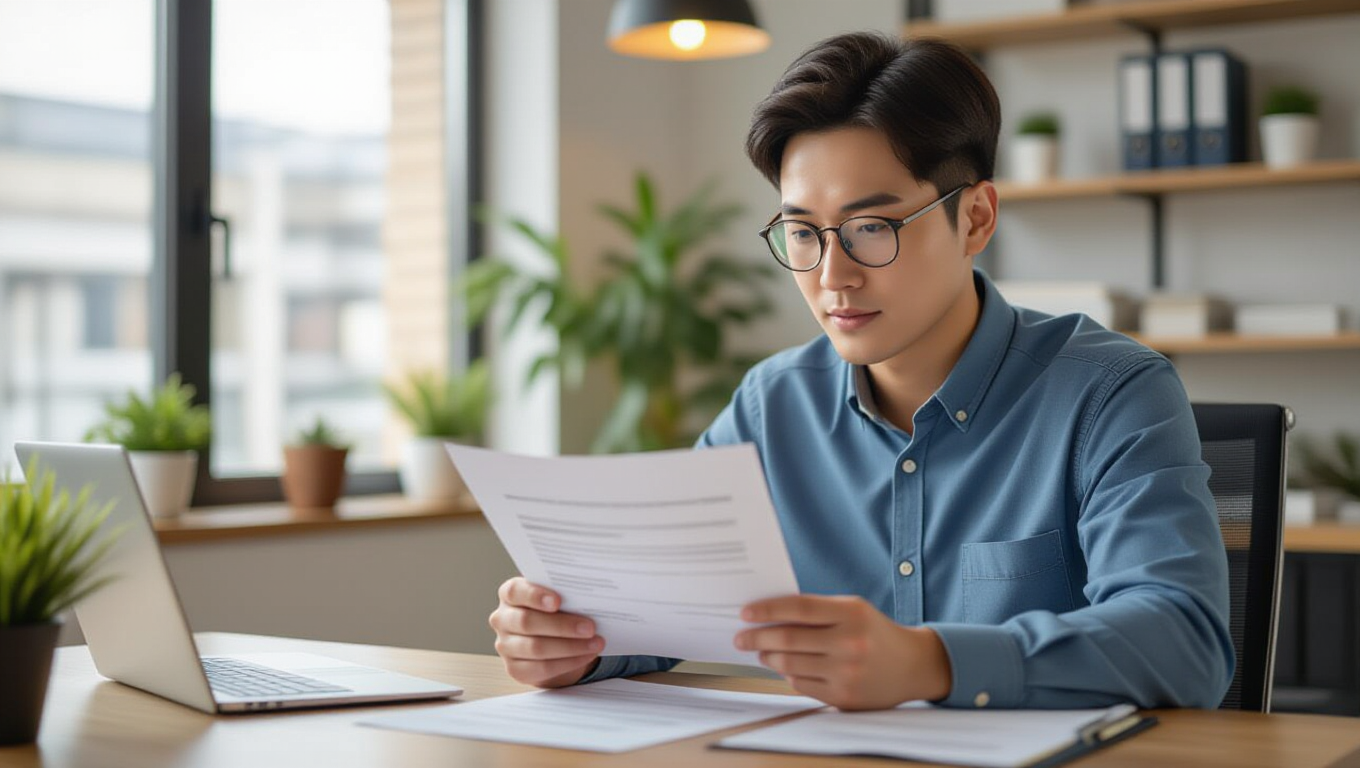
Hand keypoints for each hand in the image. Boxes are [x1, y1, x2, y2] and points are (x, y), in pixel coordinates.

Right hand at [488, 577, 604, 687]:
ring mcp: (505, 646)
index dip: (535, 596)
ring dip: (570, 647)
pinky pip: (542, 668)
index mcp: (510, 594)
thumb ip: (565, 594)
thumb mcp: (557, 596)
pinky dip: (569, 662)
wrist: (548, 638)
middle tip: (590, 627)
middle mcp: (502, 619)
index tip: (558, 601)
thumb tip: (590, 598)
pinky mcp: (515, 669)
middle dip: (562, 626)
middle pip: (527, 622)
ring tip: (596, 643)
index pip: (515, 592)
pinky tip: (586, 655)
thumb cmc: (554, 610)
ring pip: (536, 648)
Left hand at [734, 595, 951, 709]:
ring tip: (761, 651)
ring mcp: (847, 673)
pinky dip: (787, 675)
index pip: (798, 609)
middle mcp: (850, 643)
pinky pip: (801, 685)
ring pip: (789, 665)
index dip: (767, 610)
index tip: (745, 613)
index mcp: (852, 614)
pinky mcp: (844, 697)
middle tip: (742, 636)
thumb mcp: (852, 610)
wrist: (912, 665)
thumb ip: (816, 611)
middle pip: (788, 640)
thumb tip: (767, 616)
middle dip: (757, 637)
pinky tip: (785, 667)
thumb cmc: (873, 631)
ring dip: (768, 657)